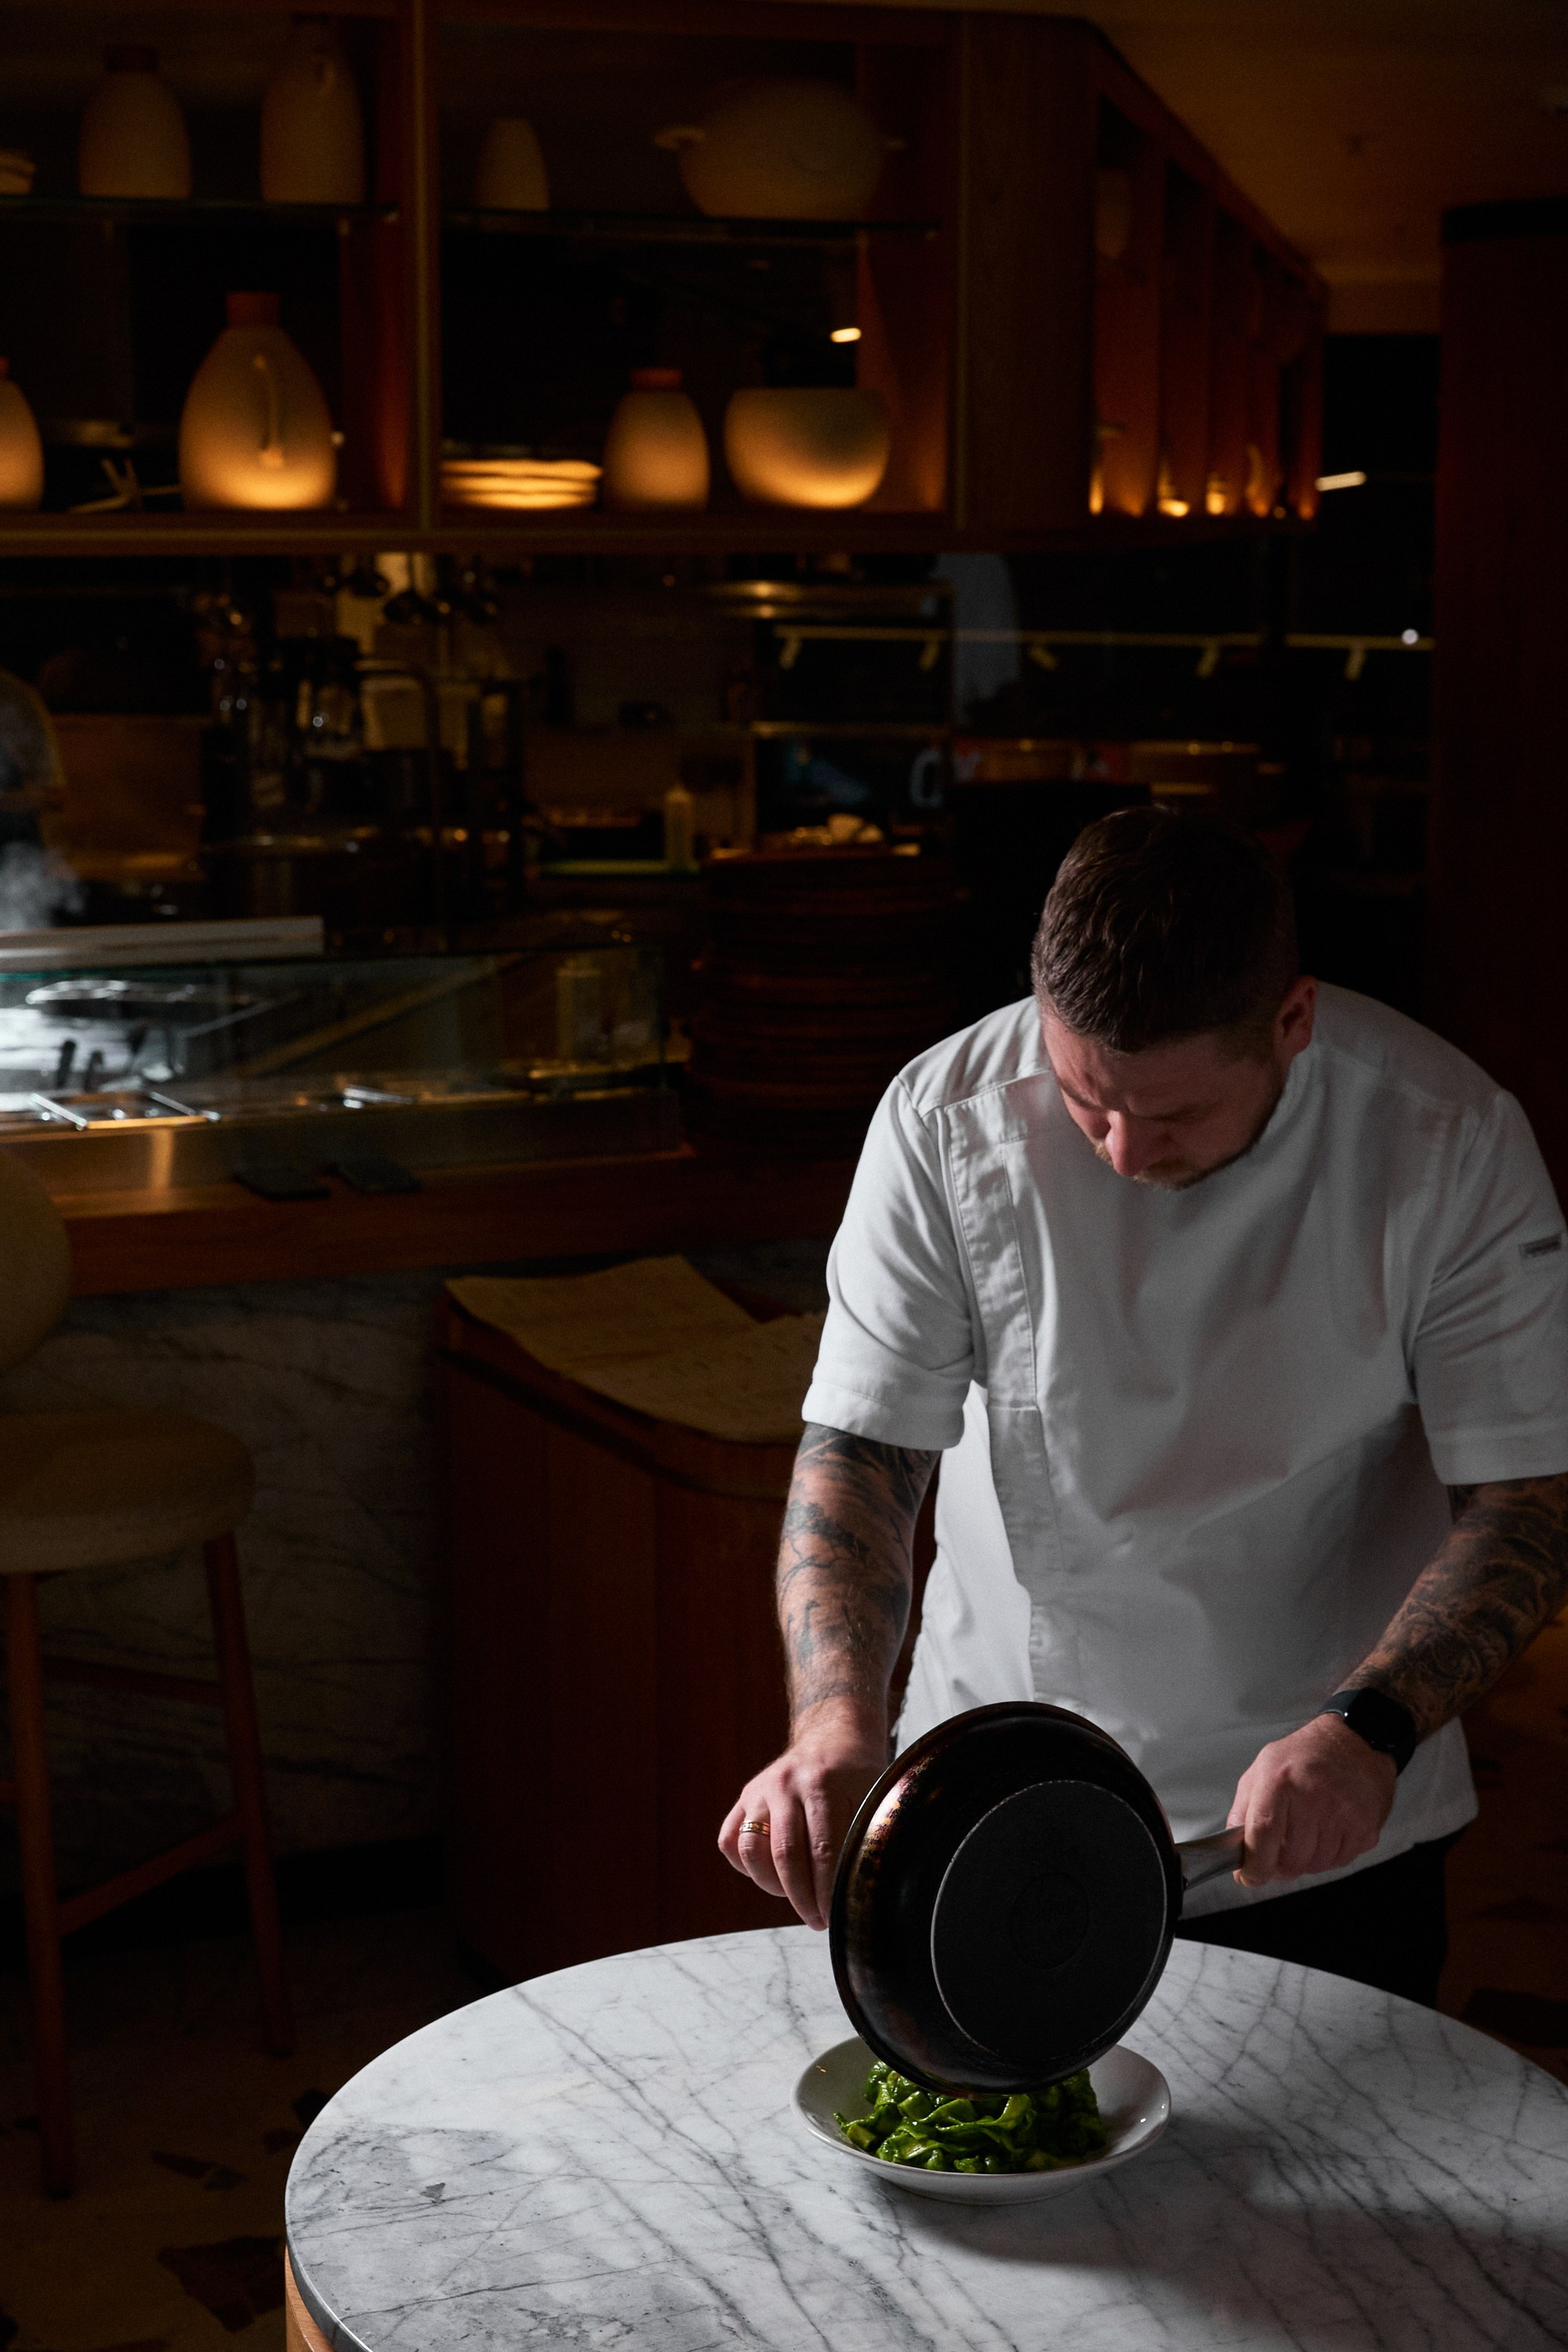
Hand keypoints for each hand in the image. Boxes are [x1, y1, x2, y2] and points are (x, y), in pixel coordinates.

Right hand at [719, 1713, 885, 1930]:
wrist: (832, 1736)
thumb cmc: (860, 1776)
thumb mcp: (874, 1796)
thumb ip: (867, 1836)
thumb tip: (864, 1891)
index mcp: (822, 1782)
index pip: (822, 1850)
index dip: (828, 1891)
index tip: (835, 1916)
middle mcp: (784, 1783)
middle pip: (785, 1854)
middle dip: (802, 1898)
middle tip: (817, 1920)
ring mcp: (759, 1789)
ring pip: (751, 1850)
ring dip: (772, 1885)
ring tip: (796, 1896)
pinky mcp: (743, 1796)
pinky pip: (730, 1842)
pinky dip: (747, 1866)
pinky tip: (772, 1874)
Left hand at [1227, 1713, 1396, 1886]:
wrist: (1355, 1742)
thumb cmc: (1305, 1755)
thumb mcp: (1262, 1768)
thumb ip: (1244, 1808)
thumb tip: (1235, 1847)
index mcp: (1280, 1780)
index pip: (1262, 1834)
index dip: (1254, 1865)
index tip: (1249, 1876)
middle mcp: (1313, 1797)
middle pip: (1290, 1859)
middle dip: (1279, 1864)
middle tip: (1279, 1849)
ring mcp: (1343, 1815)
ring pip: (1315, 1866)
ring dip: (1305, 1859)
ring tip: (1306, 1830)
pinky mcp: (1365, 1828)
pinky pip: (1339, 1862)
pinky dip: (1328, 1855)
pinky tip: (1327, 1830)